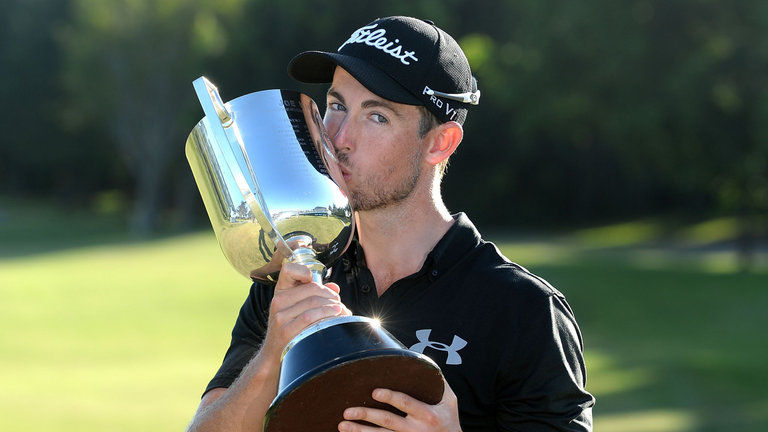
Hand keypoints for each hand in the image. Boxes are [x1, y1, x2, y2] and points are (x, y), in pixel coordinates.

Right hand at [260, 262, 351, 361]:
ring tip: (341, 310)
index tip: (314, 280)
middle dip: (330, 294)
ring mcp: (281, 316)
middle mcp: (279, 301)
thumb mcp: (297, 308)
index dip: (304, 270)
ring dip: (333, 305)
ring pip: (314, 302)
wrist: (275, 353)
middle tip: (338, 302)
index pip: (288, 270)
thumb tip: (334, 287)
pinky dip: (327, 314)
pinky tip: (336, 315)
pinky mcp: (286, 330)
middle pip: (312, 288)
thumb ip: (314, 295)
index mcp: (281, 291)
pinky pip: (311, 316)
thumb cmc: (291, 327)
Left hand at [338, 378, 461, 431]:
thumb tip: (422, 360)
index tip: (374, 392)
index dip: (390, 398)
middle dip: (366, 416)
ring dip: (360, 431)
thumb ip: (438, 382)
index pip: (406, 404)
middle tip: (348, 411)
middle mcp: (416, 429)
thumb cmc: (449, 419)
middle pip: (387, 421)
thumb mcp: (449, 400)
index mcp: (427, 414)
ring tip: (343, 425)